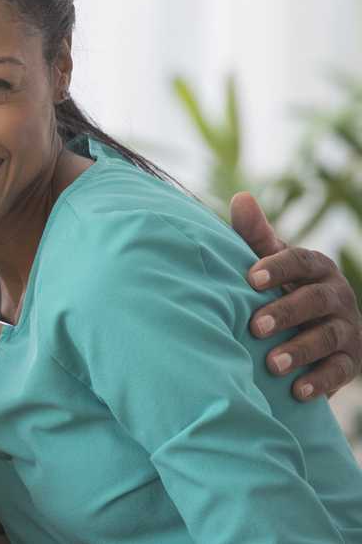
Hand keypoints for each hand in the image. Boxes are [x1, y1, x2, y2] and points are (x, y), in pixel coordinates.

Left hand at [230, 192, 361, 399]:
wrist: (311, 325)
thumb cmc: (279, 286)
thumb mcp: (269, 262)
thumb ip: (255, 236)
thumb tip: (240, 198)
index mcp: (315, 267)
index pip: (300, 260)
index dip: (277, 267)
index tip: (249, 278)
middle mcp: (336, 295)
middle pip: (315, 300)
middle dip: (286, 312)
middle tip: (255, 327)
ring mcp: (346, 328)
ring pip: (328, 337)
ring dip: (300, 350)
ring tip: (272, 365)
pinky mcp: (351, 361)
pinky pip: (341, 372)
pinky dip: (320, 382)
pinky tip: (297, 392)